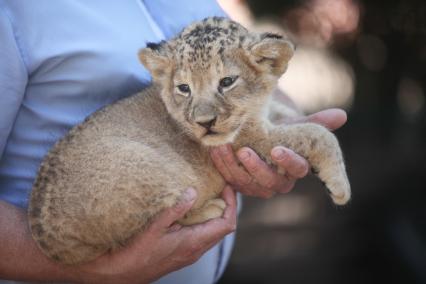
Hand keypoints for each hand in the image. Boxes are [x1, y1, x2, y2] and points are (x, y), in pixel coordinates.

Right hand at [72, 186, 236, 283]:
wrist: (122, 274)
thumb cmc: (136, 254)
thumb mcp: (155, 227)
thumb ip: (176, 208)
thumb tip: (193, 191)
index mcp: (194, 242)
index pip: (227, 223)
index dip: (232, 204)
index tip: (226, 186)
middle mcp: (197, 249)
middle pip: (223, 227)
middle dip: (226, 205)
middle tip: (219, 186)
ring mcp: (191, 252)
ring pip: (213, 231)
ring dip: (215, 212)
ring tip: (208, 193)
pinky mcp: (184, 251)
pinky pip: (202, 234)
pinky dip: (204, 219)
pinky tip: (192, 208)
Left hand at [210, 108, 346, 198]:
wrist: (257, 135)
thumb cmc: (279, 129)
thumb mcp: (294, 124)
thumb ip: (315, 122)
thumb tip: (341, 115)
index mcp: (296, 168)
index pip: (297, 169)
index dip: (288, 161)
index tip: (277, 149)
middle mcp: (278, 181)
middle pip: (270, 182)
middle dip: (256, 168)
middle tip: (244, 151)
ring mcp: (257, 185)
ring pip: (246, 184)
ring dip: (233, 167)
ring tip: (222, 147)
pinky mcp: (240, 184)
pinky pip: (230, 180)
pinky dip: (221, 166)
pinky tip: (214, 150)